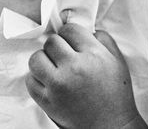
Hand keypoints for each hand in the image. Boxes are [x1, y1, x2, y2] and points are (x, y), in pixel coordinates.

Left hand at [25, 23, 146, 128]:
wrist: (110, 126)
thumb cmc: (116, 94)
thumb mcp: (118, 61)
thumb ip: (103, 39)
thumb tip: (87, 29)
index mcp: (93, 55)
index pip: (69, 29)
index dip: (70, 34)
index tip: (72, 42)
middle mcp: (74, 68)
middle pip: (51, 41)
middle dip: (58, 46)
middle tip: (65, 56)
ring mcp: (58, 85)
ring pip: (36, 58)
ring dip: (44, 60)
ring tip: (54, 67)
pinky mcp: (47, 101)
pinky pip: (30, 79)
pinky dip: (37, 78)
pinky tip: (49, 81)